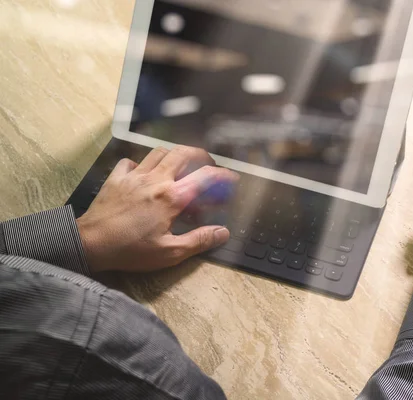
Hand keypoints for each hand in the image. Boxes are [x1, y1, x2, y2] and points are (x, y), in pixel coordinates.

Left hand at [77, 145, 238, 272]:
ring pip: (159, 152)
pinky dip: (141, 164)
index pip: (205, 177)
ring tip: (180, 166)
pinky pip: (131, 162)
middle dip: (200, 155)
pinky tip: (143, 175)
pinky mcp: (116, 178)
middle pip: (183, 153)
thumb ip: (199, 240)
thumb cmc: (130, 250)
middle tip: (207, 164)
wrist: (90, 243)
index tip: (231, 178)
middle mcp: (155, 180)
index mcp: (172, 197)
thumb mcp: (170, 252)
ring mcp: (134, 176)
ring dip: (174, 155)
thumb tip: (222, 233)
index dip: (223, 175)